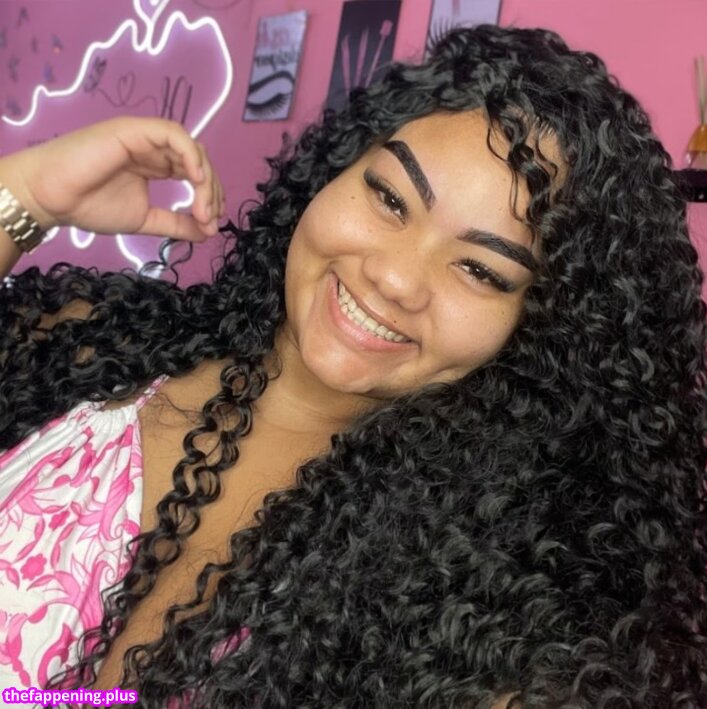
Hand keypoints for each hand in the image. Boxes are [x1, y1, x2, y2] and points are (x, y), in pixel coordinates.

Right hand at [0, 116, 223, 242]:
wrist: (53, 199)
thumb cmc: (90, 206)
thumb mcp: (145, 220)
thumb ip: (176, 223)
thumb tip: (208, 232)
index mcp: (157, 166)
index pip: (195, 175)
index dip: (209, 198)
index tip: (211, 225)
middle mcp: (154, 149)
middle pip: (199, 162)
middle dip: (211, 192)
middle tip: (210, 219)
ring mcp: (145, 137)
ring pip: (190, 149)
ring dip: (205, 179)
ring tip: (203, 208)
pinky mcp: (134, 130)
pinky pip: (173, 135)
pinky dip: (190, 155)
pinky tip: (196, 180)